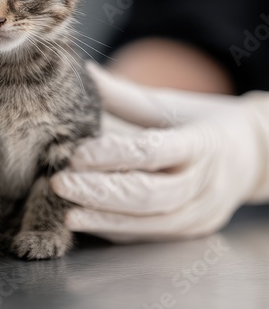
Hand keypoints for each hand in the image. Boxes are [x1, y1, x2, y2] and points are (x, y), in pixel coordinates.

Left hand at [51, 65, 268, 242]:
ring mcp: (200, 213)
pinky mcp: (191, 232)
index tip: (75, 153)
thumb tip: (82, 72)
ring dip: (103, 219)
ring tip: (65, 211)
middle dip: (99, 192)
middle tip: (59, 183)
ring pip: (148, 223)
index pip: (153, 151)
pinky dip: (116, 230)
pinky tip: (87, 221)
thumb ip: (124, 95)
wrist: (252, 157)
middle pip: (148, 194)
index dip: (112, 154)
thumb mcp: (170, 105)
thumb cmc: (202, 123)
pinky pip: (149, 236)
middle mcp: (204, 182)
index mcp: (202, 142)